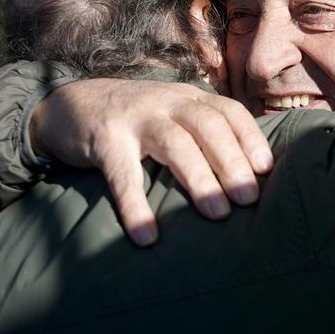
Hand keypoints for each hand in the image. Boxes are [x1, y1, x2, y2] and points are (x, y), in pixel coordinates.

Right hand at [31, 79, 272, 245]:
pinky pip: (123, 175)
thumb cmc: (132, 118)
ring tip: (217, 214)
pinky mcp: (104, 140)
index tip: (266, 169)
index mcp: (186, 97)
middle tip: (248, 198)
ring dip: (199, 179)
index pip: (228, 111)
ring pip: (174, 144)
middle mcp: (165, 102)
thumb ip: (200, 131)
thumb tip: (246, 174)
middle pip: (208, 125)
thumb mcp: (169, 112)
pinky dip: (136, 205)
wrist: (68, 104)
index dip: (250, 138)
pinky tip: (147, 235)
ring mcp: (134, 119)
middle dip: (232, 161)